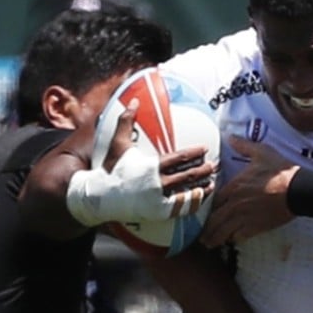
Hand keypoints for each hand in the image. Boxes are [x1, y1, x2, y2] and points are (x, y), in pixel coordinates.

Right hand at [66, 99, 217, 225]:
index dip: (195, 153)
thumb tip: (133, 100)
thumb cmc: (110, 168)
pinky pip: (180, 208)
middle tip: (214, 165)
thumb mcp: (118, 143)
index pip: (180, 157)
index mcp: (151, 165)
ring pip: (187, 192)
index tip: (204, 149)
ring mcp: (158, 199)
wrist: (98, 196)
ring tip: (212, 181)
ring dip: (202, 186)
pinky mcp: (157, 212)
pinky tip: (201, 197)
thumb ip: (126, 120)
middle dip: (204, 169)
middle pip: (188, 175)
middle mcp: (157, 183)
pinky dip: (193, 202)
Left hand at [200, 136, 297, 246]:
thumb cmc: (281, 172)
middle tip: (201, 235)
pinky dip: (233, 239)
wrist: (299, 190)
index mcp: (234, 187)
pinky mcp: (257, 228)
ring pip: (223, 232)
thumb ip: (244, 146)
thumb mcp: (262, 153)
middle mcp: (236, 205)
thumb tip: (231, 137)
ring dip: (215, 238)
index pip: (213, 201)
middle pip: (214, 220)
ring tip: (210, 243)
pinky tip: (231, 240)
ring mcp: (245, 218)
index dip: (207, 208)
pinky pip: (239, 237)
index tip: (203, 212)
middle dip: (206, 229)